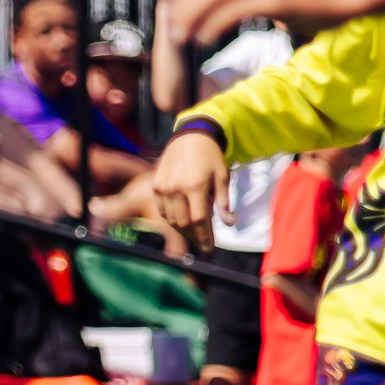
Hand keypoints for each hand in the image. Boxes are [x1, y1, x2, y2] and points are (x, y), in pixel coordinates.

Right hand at [153, 130, 229, 251]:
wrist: (190, 136)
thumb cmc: (210, 156)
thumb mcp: (222, 176)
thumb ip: (223, 201)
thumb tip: (229, 223)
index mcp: (195, 186)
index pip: (199, 221)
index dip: (205, 237)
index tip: (210, 248)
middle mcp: (176, 188)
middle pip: (184, 223)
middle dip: (195, 236)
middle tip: (203, 242)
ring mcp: (163, 187)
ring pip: (171, 220)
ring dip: (183, 230)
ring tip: (194, 233)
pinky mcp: (155, 185)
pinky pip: (162, 210)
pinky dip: (171, 219)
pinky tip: (181, 220)